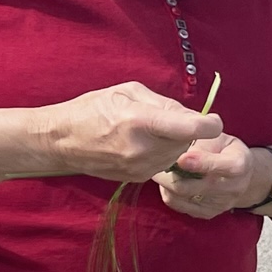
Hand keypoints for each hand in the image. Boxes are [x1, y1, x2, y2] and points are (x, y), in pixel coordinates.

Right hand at [33, 81, 221, 181]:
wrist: (59, 141)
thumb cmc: (92, 109)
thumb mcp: (128, 93)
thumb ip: (165, 103)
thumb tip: (192, 116)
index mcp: (141, 122)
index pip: (192, 129)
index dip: (210, 124)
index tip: (212, 121)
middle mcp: (142, 149)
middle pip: (188, 141)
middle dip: (186, 130)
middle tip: (164, 119)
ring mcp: (140, 168)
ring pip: (178, 154)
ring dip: (173, 143)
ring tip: (149, 131)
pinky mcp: (137, 179)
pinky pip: (164, 164)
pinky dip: (161, 153)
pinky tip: (141, 144)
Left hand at [154, 134, 271, 219]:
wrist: (238, 174)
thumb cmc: (222, 149)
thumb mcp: (218, 137)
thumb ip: (201, 140)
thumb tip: (178, 143)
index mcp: (240, 164)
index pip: (225, 166)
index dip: (203, 163)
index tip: (182, 158)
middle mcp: (234, 187)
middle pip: (196, 186)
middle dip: (173, 174)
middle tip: (156, 161)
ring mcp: (221, 203)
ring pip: (182, 196)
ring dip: (167, 182)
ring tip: (161, 169)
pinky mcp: (207, 213)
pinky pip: (177, 204)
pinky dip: (168, 191)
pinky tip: (169, 180)